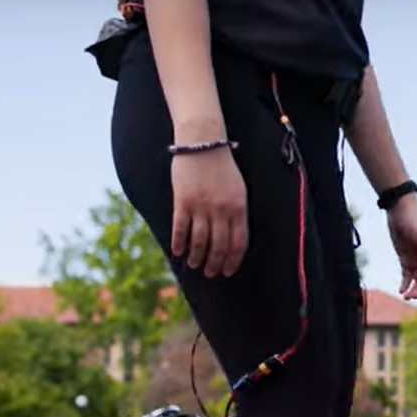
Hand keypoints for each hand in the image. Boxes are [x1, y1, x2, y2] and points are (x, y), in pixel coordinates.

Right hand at [170, 147, 248, 277]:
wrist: (203, 143)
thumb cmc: (222, 167)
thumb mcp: (239, 189)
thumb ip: (236, 212)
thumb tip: (232, 236)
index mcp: (238, 208)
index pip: (238, 242)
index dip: (233, 260)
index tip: (228, 271)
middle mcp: (221, 210)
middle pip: (219, 245)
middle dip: (215, 263)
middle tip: (211, 273)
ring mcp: (201, 206)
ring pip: (200, 241)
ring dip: (197, 257)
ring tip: (195, 265)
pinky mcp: (183, 201)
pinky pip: (181, 228)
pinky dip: (179, 242)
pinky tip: (178, 252)